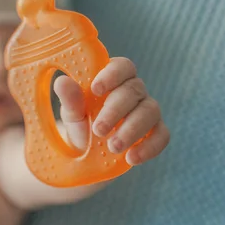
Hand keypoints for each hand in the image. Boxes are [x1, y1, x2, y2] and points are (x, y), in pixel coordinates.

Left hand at [54, 57, 169, 165]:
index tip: (96, 89)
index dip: (112, 75)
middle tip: (98, 130)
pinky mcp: (155, 132)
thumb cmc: (81, 124)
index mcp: (113, 78)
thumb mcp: (72, 113)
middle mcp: (134, 90)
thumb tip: (62, 82)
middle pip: (134, 90)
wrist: (88, 154)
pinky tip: (131, 158)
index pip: (121, 66)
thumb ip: (70, 99)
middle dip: (115, 110)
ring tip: (113, 147)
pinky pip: (162, 135)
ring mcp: (147, 110)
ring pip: (150, 112)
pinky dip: (149, 147)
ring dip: (131, 130)